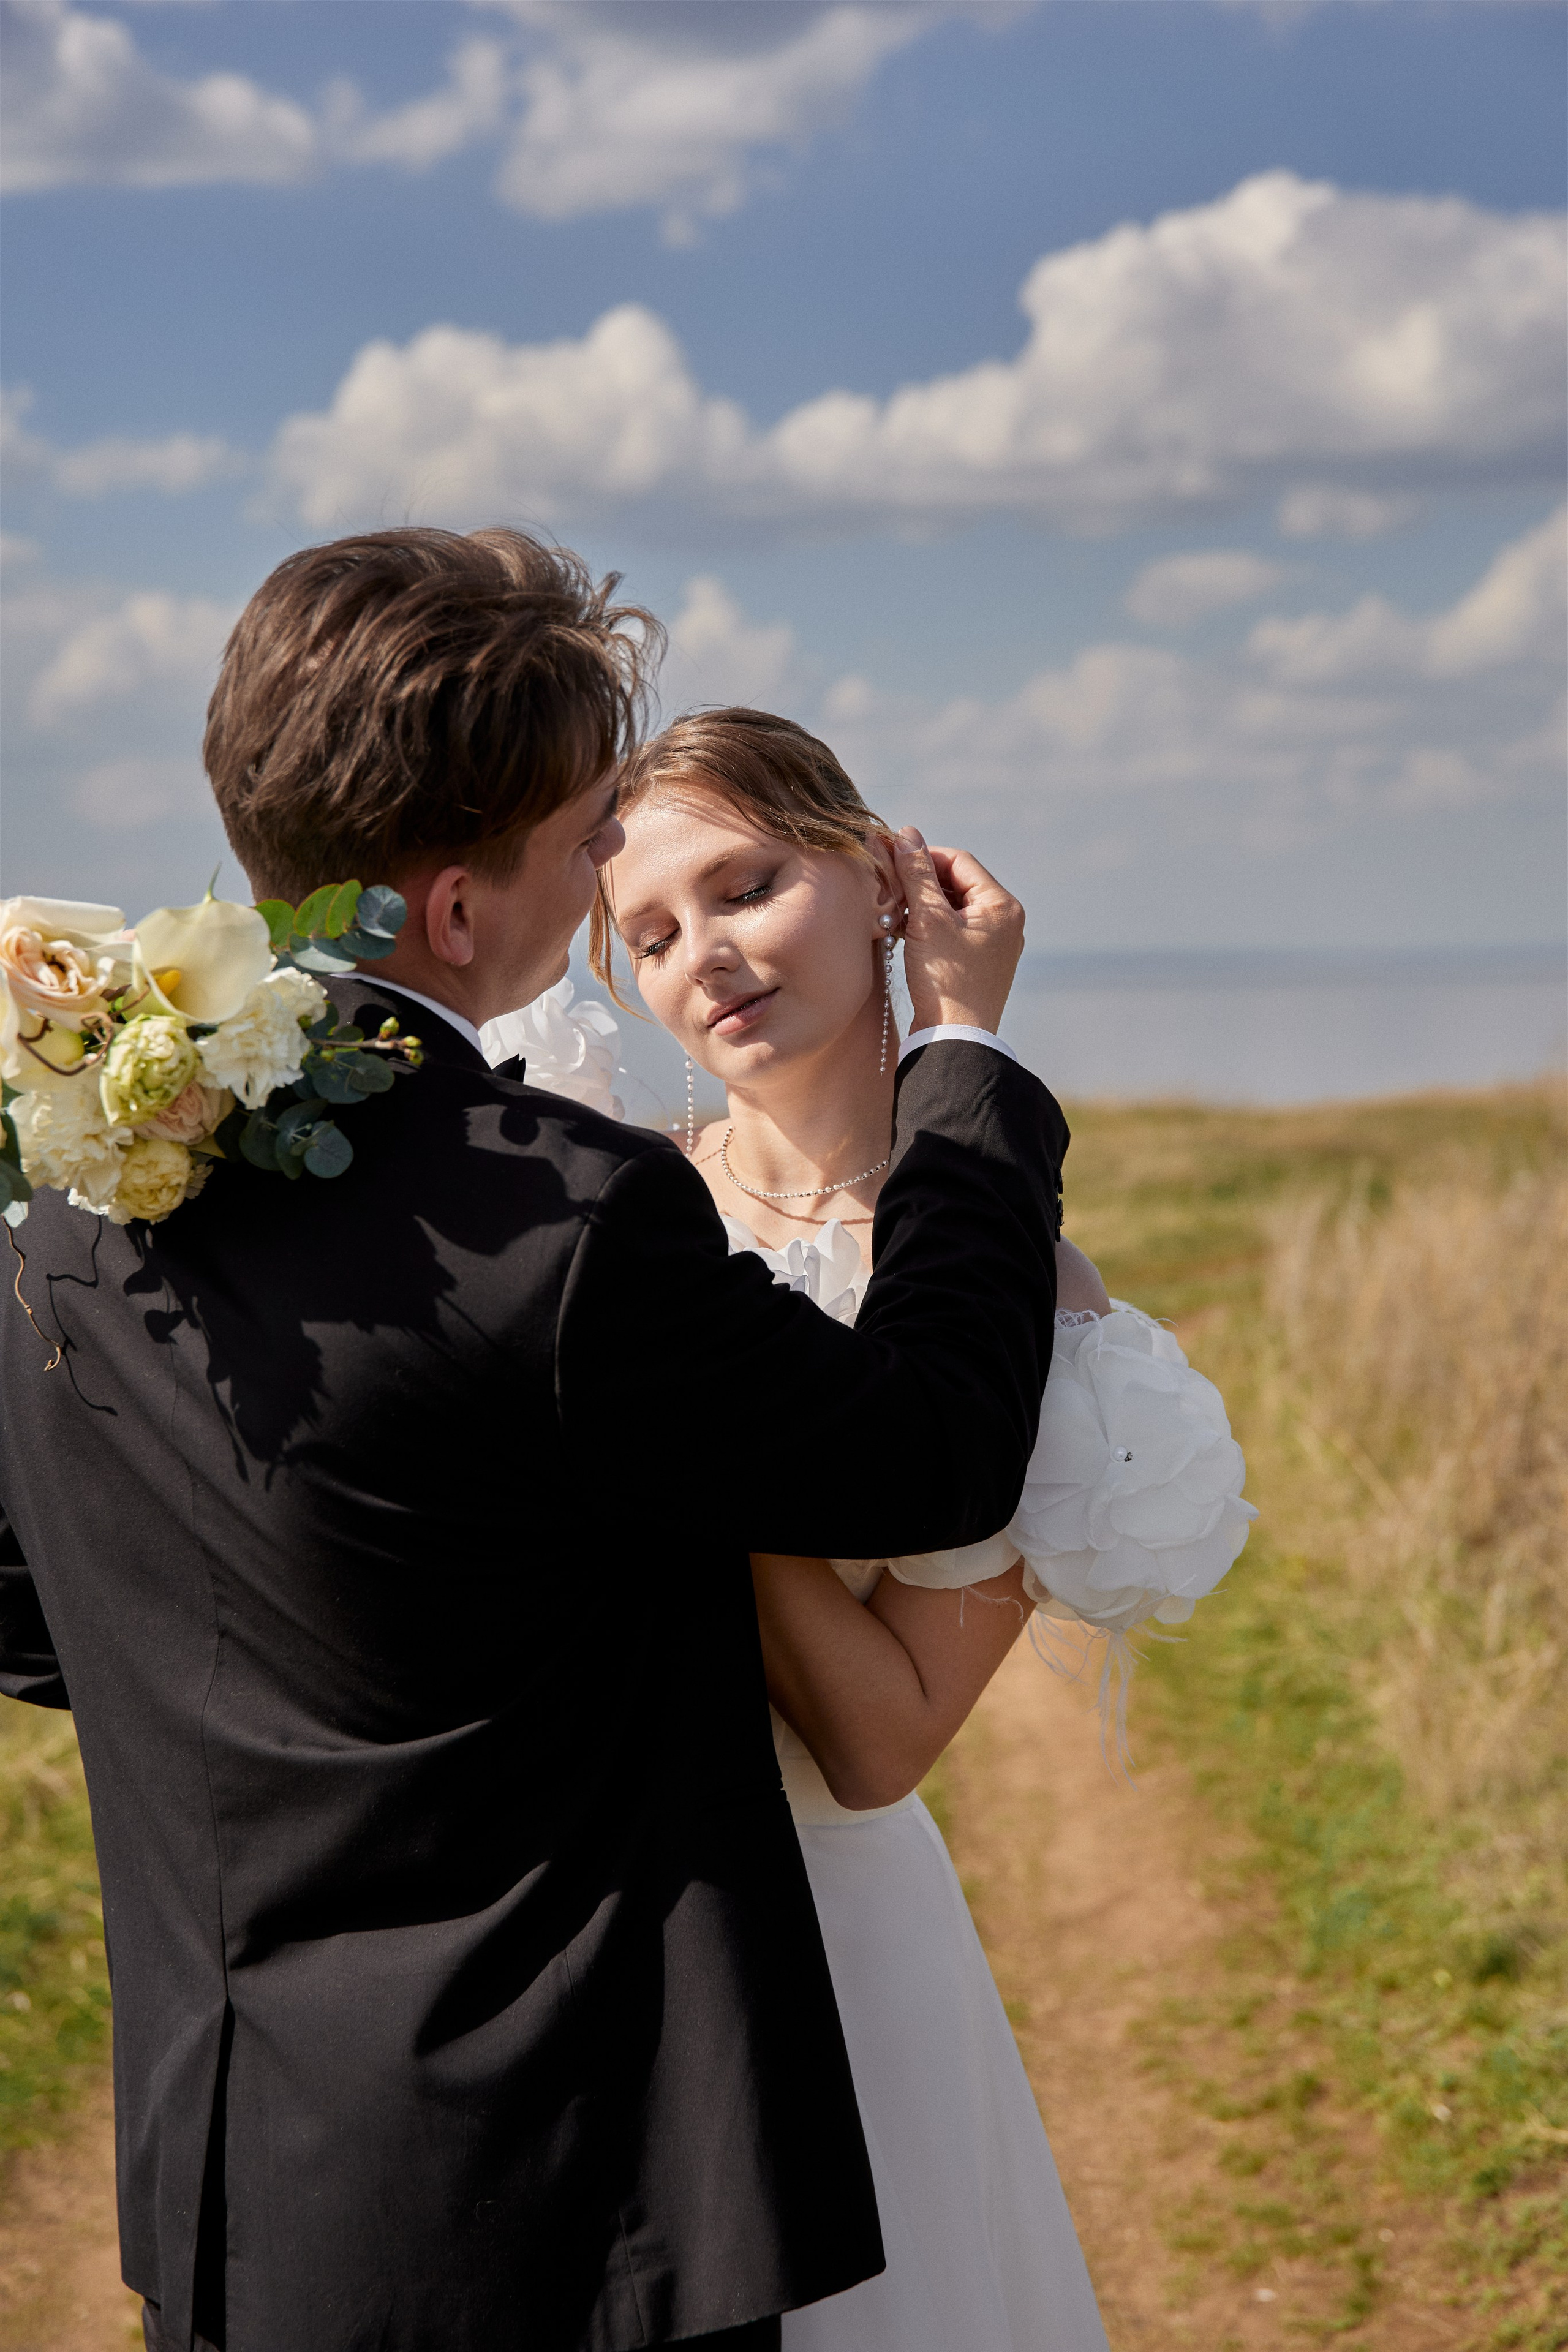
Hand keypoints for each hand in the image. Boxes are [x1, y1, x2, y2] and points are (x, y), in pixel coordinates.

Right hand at [891, 828, 1024, 1035]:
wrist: (954, 1040)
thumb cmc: (944, 981)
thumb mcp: (927, 920)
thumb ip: (916, 873)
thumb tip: (907, 833)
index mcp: (1002, 906)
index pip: (959, 861)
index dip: (923, 857)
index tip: (892, 862)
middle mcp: (1005, 922)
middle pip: (957, 884)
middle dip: (921, 884)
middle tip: (890, 890)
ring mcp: (995, 945)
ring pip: (953, 908)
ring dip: (922, 906)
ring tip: (895, 914)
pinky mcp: (980, 964)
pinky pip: (954, 932)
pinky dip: (930, 928)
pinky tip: (905, 934)